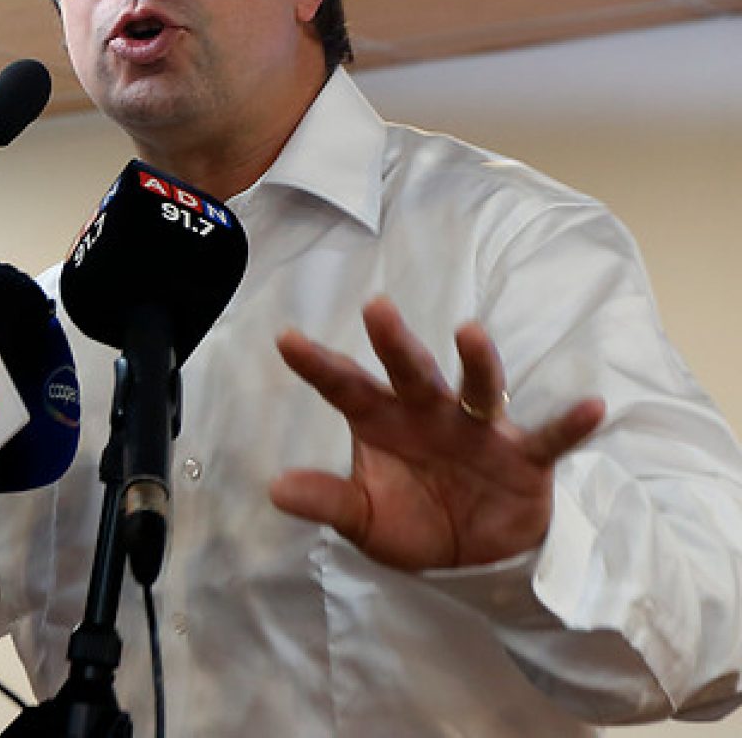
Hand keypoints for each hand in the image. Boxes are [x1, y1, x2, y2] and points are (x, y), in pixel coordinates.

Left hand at [270, 296, 604, 570]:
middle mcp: (430, 413)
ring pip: (478, 388)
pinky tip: (592, 407)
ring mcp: (478, 431)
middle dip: (395, 342)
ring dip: (477, 362)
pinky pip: (546, 438)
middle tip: (376, 308)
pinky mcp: (522, 458)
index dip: (318, 365)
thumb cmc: (414, 521)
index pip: (346, 387)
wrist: (474, 561)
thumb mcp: (365, 519)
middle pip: (411, 372)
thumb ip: (329, 501)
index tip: (285, 339)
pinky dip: (568, 425)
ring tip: (470, 333)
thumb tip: (276, 489)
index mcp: (384, 420)